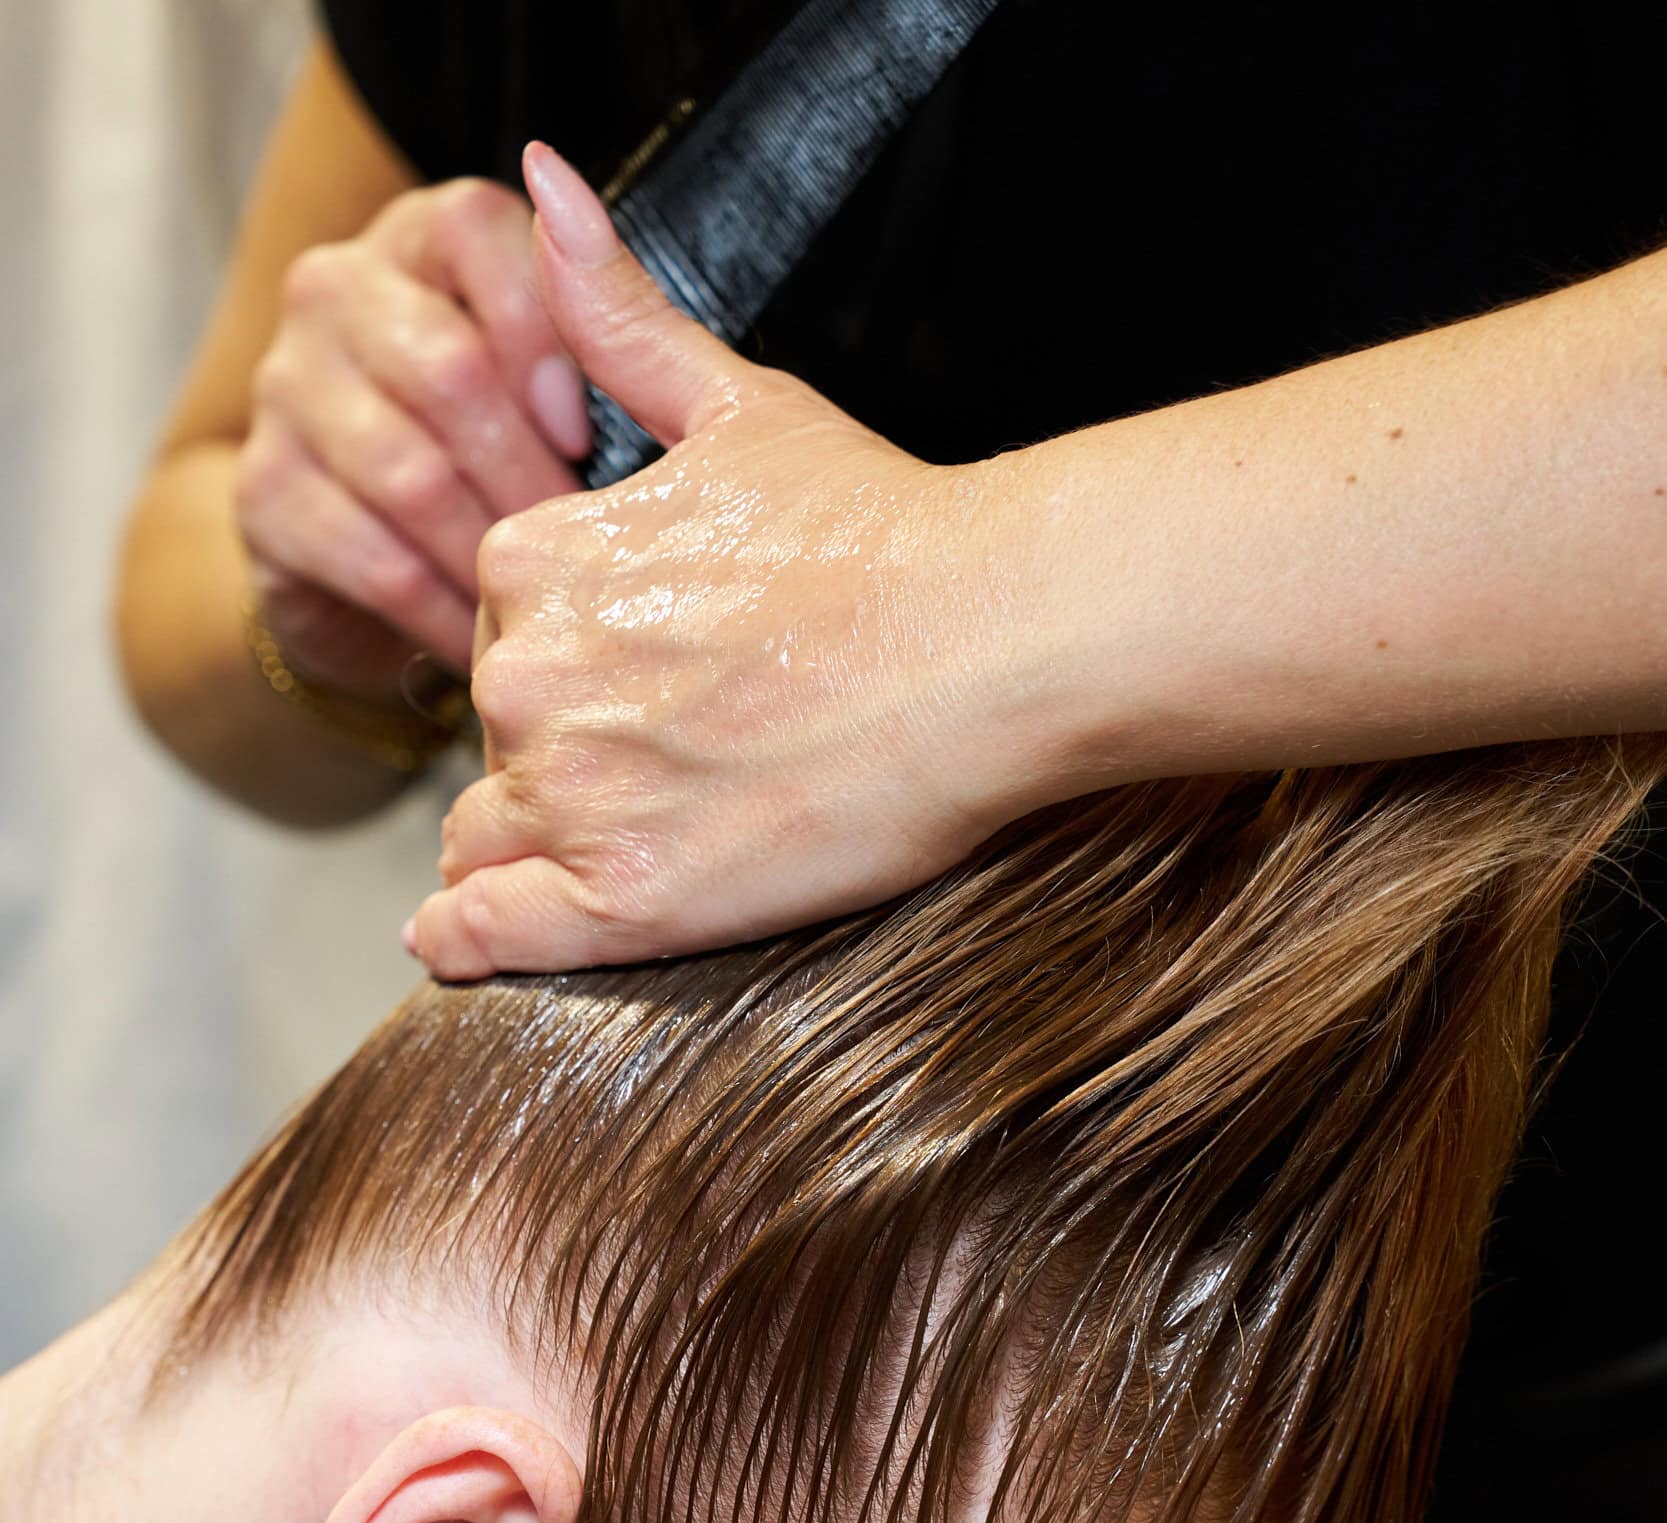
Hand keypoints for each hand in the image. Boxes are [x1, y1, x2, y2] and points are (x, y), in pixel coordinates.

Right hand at [237, 177, 593, 696]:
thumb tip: (578, 212)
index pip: (474, 229)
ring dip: (493, 554)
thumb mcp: (570, 387)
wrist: (376, 570)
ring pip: (410, 475)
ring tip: (547, 601)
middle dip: (531, 475)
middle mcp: (337, 290)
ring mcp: (285, 387)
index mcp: (422, 240)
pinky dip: (446, 613)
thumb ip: (602, 317)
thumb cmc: (507, 463)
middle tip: (585, 549)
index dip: (543, 335)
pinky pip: (373, 561)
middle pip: (447, 368)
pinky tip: (487, 639)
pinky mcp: (263, 493)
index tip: (583, 434)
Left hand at [407, 143, 1056, 974]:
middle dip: (563, 746)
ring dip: (543, 839)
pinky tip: (472, 933)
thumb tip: (539, 180)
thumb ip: (618, 314)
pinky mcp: (623, 903)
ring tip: (652, 828)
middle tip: (682, 748)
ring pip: (490, 834)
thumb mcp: (735, 404)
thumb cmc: (883, 530)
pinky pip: (481, 934)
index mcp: (534, 561)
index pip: (503, 628)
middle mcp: (527, 677)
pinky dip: (469, 937)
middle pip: (498, 736)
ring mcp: (572, 796)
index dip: (573, 654)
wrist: (993, 647)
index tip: (659, 667)